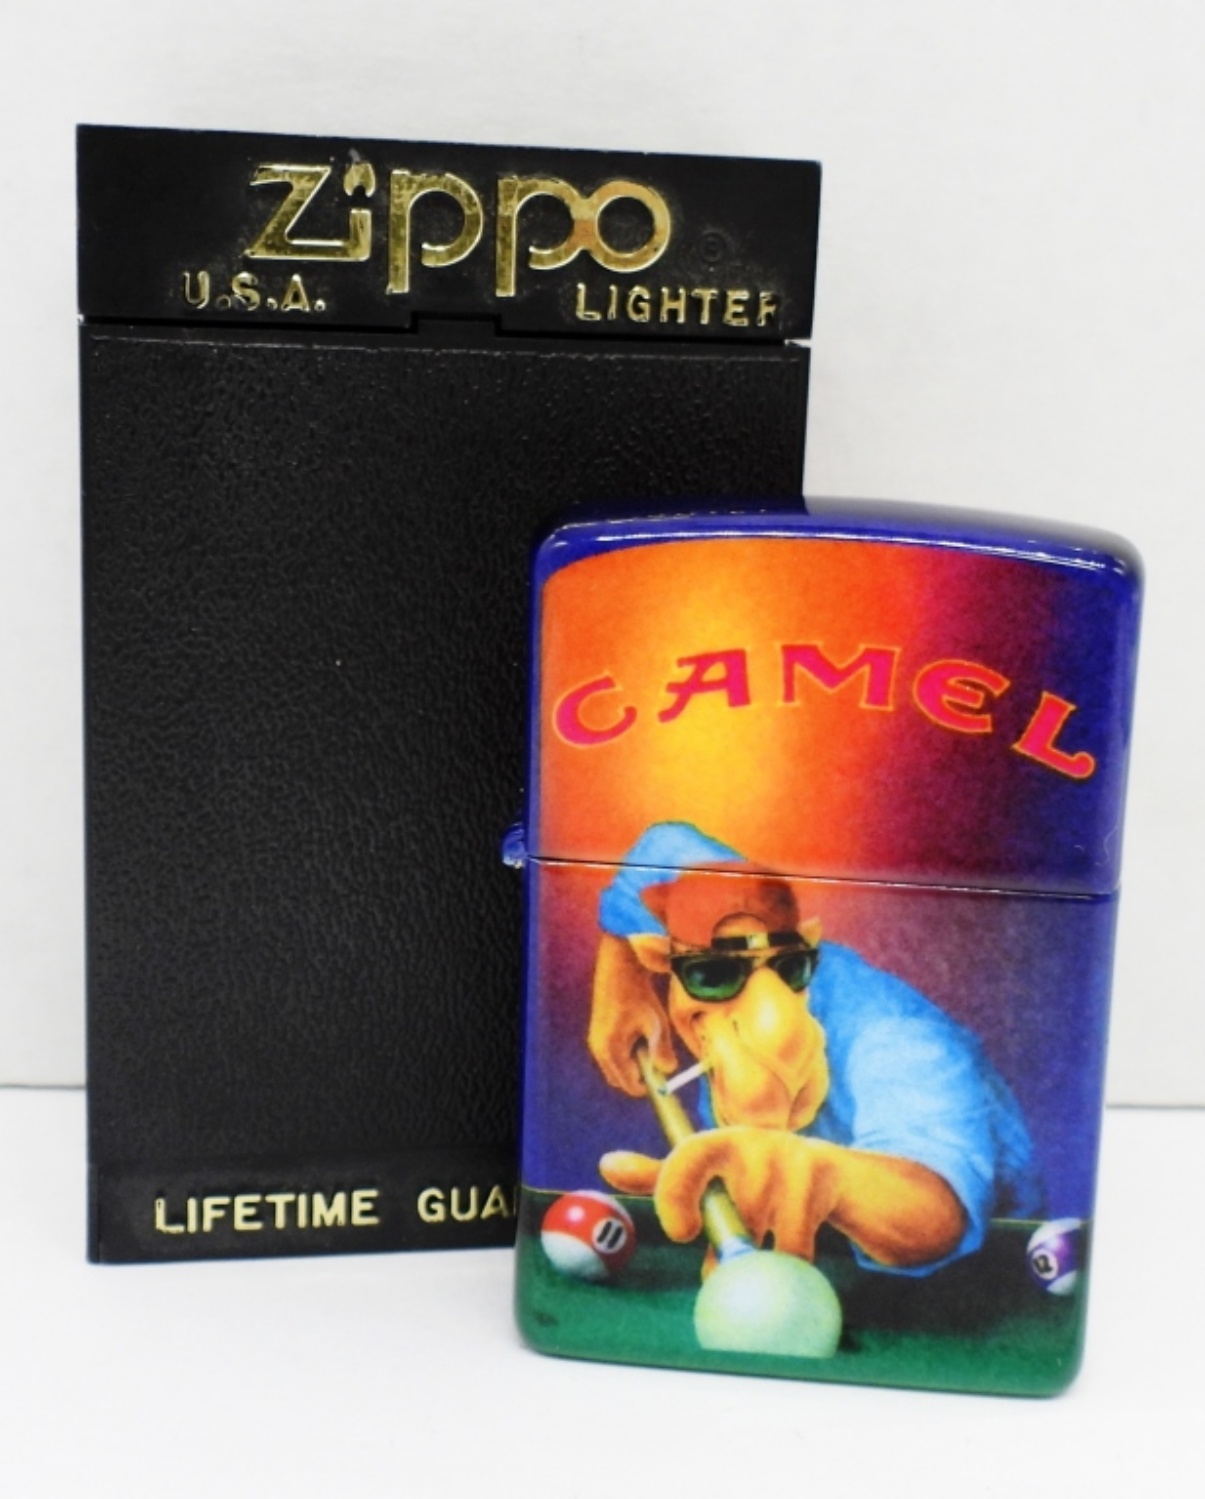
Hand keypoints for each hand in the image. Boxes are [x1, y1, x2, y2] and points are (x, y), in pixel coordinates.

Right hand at [588, 933, 677, 1095]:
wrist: (620, 969)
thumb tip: (669, 1071)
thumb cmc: (639, 995)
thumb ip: (661, 1050)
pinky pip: (612, 1056)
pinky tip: (637, 1032)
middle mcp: (598, 1049)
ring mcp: (595, 1042)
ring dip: (632, 1064)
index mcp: (610, 1050)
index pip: (629, 1084)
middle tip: (657, 1060)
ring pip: (616, 1068)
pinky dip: (626, 1053)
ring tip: (646, 1040)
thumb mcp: (655, 1023)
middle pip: (620, 1079)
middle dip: (639, 1076)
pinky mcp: (597, 1034)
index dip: (648, 1086)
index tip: (665, 1082)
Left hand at [601, 1127, 839, 1260]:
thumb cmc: (761, 1181)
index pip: (689, 1155)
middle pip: (729, 1206)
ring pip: (762, 1234)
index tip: (680, 1233)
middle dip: (727, 1244)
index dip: (674, 1191)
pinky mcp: (822, 1180)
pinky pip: (795, 1248)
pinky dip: (788, 1270)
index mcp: (721, 1142)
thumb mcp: (713, 1176)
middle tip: (722, 1264)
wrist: (837, 1178)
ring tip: (759, 1261)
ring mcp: (791, 1158)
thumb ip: (663, 1176)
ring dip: (757, 1262)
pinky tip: (791, 1263)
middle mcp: (753, 1141)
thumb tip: (606, 1164)